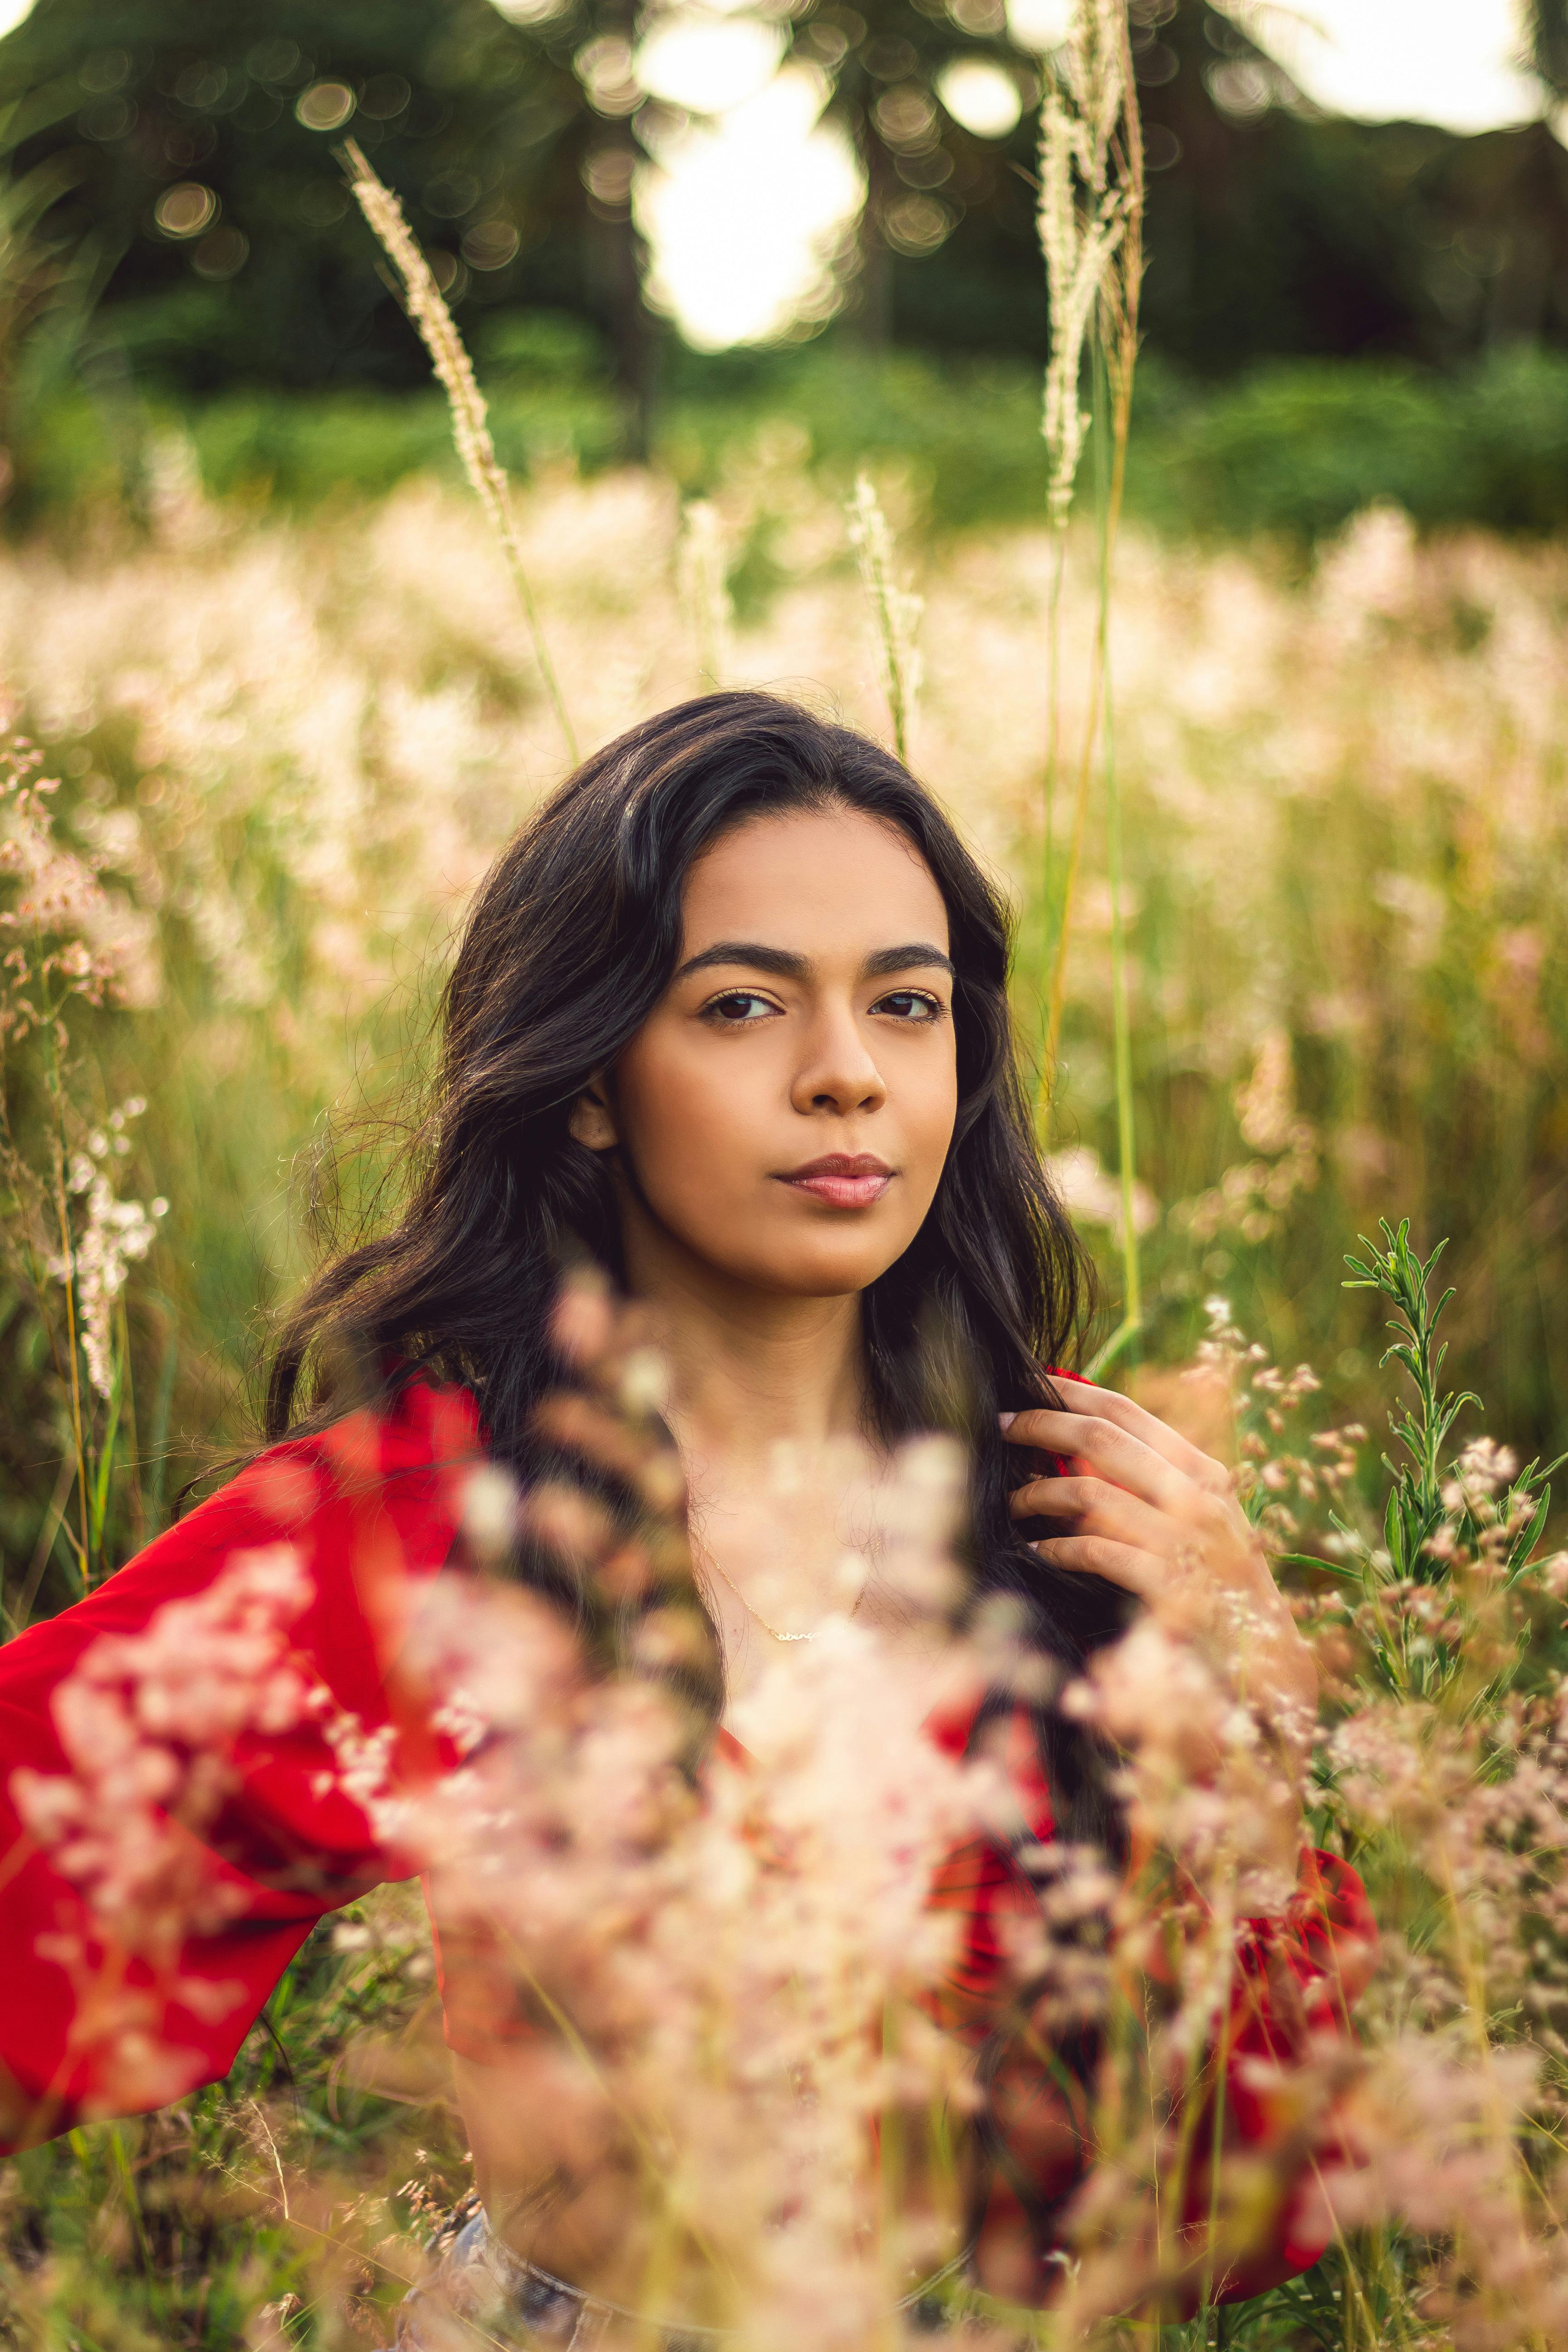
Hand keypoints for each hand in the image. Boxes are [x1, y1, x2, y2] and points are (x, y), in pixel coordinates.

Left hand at [1002, 1378, 1316, 1756]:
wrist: (1264, 1652)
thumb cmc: (1217, 1579)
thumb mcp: (1195, 1518)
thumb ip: (1149, 1479)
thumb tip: (1076, 1438)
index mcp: (1201, 1471)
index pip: (1126, 1412)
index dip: (1070, 1393)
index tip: (1026, 1387)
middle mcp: (1196, 1496)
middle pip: (1100, 1439)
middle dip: (1041, 1426)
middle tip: (1000, 1428)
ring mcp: (1184, 1540)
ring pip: (1088, 1493)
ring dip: (1038, 1495)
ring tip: (1013, 1503)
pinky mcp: (1168, 1585)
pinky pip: (1094, 1552)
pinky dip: (1058, 1549)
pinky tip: (1038, 1551)